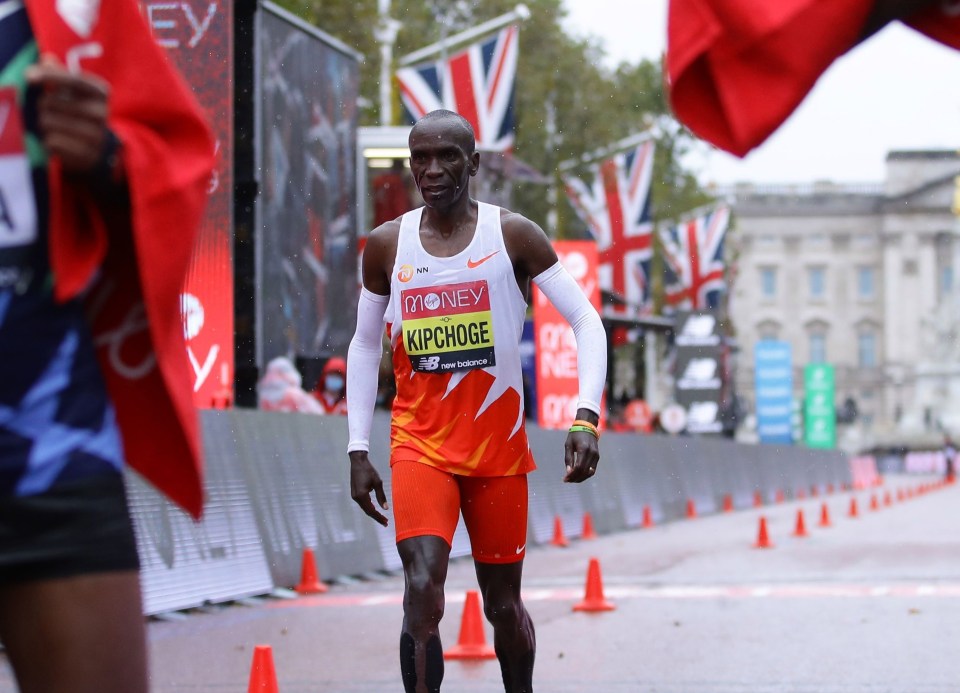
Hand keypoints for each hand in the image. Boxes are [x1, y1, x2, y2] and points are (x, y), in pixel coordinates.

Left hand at [26, 55, 110, 173]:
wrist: (99, 148)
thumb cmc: (81, 111)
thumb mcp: (76, 90)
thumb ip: (61, 74)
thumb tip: (47, 59)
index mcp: (102, 93)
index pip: (73, 80)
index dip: (49, 75)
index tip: (28, 76)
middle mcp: (102, 113)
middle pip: (52, 102)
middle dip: (44, 105)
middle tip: (53, 110)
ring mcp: (94, 135)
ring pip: (47, 122)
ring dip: (45, 123)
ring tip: (58, 126)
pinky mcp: (84, 154)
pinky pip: (51, 141)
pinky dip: (49, 140)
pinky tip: (62, 140)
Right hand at [350, 451, 388, 525]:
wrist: (358, 462)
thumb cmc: (369, 470)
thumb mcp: (377, 482)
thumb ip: (381, 496)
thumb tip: (385, 508)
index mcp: (362, 495)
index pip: (371, 510)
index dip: (379, 517)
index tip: (386, 522)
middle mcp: (356, 497)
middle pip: (367, 511)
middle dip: (376, 517)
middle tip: (385, 522)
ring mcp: (354, 495)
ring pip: (365, 507)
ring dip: (373, 512)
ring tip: (382, 517)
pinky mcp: (354, 493)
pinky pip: (363, 503)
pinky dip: (369, 507)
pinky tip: (375, 508)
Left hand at [563, 430, 599, 482]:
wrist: (587, 426)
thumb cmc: (575, 435)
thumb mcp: (568, 445)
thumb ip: (568, 458)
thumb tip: (568, 472)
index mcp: (583, 449)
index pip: (579, 467)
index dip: (572, 475)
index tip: (565, 478)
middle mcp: (591, 453)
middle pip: (584, 471)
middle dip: (575, 478)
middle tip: (567, 480)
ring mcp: (596, 455)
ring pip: (589, 472)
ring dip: (581, 478)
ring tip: (572, 480)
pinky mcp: (597, 457)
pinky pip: (592, 469)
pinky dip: (585, 474)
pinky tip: (578, 476)